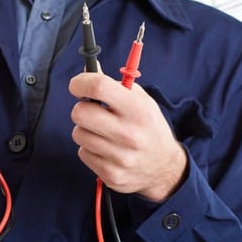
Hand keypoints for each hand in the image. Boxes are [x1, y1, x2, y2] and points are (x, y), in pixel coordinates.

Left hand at [69, 72, 186, 201]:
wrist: (164, 168)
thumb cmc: (148, 127)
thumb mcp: (141, 101)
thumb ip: (115, 85)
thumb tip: (89, 67)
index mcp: (138, 109)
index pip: (99, 87)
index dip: (80, 82)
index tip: (76, 85)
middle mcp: (129, 134)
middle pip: (80, 113)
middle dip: (81, 108)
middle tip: (91, 111)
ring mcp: (120, 157)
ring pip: (78, 134)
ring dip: (85, 130)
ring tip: (103, 132)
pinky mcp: (111, 174)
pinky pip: (82, 153)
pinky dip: (89, 149)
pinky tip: (105, 149)